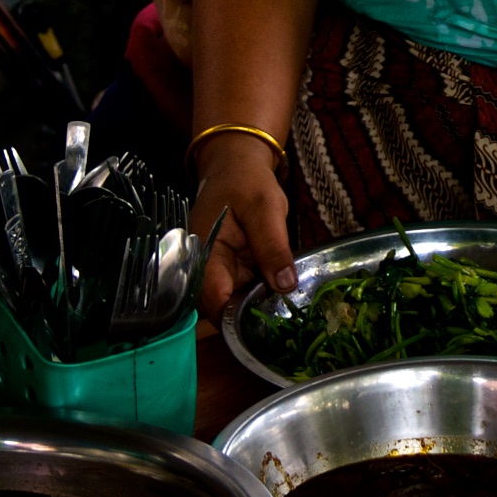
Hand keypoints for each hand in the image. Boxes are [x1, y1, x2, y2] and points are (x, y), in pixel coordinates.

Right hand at [190, 137, 296, 324]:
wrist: (238, 167)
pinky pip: (247, 289)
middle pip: (225, 306)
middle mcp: (207, 269)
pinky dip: (264, 293)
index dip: (236, 320)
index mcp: (204, 254)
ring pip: (238, 301)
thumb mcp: (265, 207)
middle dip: (254, 316)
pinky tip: (285, 295)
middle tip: (289, 320)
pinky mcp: (233, 269)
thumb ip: (272, 245)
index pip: (213, 300)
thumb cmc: (246, 183)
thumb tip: (284, 286)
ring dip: (261, 305)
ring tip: (292, 311)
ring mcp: (220, 271)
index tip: (267, 329)